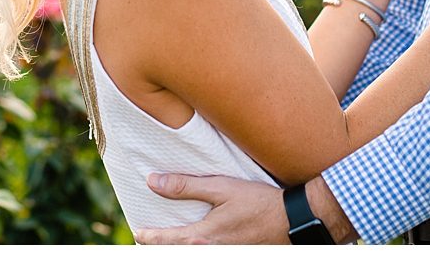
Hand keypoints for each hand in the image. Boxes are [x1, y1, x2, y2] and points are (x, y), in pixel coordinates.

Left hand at [135, 173, 290, 244]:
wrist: (291, 220)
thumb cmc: (257, 202)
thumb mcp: (221, 188)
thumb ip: (185, 187)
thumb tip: (154, 182)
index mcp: (202, 236)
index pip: (166, 240)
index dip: (149, 236)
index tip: (138, 233)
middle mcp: (210, 250)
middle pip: (177, 252)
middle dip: (162, 247)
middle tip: (149, 240)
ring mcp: (223, 254)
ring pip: (193, 253)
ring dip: (181, 247)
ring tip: (171, 242)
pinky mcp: (235, 254)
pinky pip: (210, 252)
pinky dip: (198, 247)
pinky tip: (199, 240)